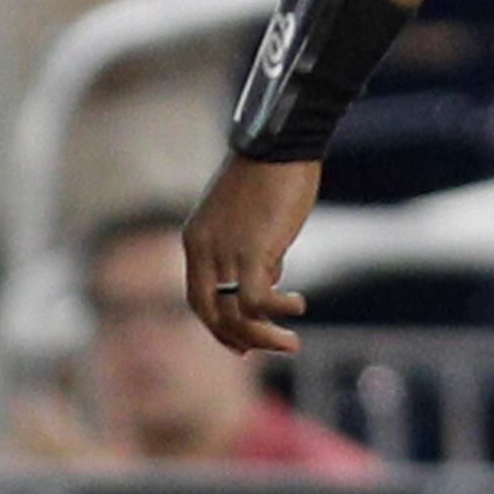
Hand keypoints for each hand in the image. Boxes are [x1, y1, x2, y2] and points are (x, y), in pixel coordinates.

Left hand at [179, 156, 320, 357]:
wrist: (279, 144)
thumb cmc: (270, 174)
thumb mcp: (248, 218)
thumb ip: (250, 251)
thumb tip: (269, 279)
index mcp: (195, 239)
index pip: (197, 298)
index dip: (216, 325)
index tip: (241, 342)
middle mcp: (203, 249)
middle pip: (209, 313)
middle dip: (235, 338)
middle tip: (264, 349)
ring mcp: (225, 252)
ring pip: (234, 315)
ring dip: (262, 336)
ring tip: (290, 342)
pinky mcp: (252, 252)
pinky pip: (258, 300)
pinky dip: (278, 311)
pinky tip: (299, 305)